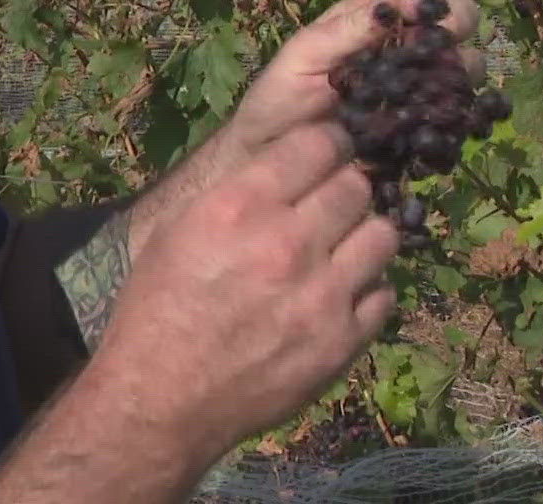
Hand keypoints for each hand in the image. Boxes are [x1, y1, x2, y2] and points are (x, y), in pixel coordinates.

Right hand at [87, 122, 399, 466]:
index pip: (319, 143)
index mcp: (241, 206)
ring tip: (341, 248)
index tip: (322, 155)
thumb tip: (290, 163)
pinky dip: (366, 290)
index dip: (326, 144)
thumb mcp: (180, 228)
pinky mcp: (342, 342)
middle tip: (330, 204)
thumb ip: (240, 190)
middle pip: (356, 185)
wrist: (161, 400)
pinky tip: (341, 296)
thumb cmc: (157, 309)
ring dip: (363, 234)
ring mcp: (322, 295)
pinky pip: (384, 294)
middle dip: (344, 187)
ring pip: (383, 234)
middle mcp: (288, 243)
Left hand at [222, 0, 484, 155]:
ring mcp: (419, 91)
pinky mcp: (425, 132)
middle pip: (456, 22)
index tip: (415, 8)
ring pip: (466, 67)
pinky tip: (440, 121)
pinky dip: (459, 114)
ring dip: (460, 69)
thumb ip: (350, 25)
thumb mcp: (305, 55)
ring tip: (434, 84)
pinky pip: (457, 117)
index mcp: (374, 23)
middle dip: (456, 24)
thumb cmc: (278, 102)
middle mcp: (405, 51)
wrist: (272, 169)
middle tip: (434, 43)